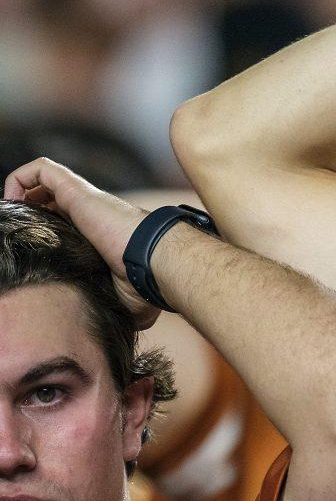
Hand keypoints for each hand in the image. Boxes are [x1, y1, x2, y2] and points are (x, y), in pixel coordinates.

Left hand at [4, 158, 158, 328]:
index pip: (66, 224)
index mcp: (98, 235)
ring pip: (43, 180)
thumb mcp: (124, 301)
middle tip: (14, 234)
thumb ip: (114, 307)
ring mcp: (83, 198)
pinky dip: (20, 179)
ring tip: (9, 213)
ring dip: (20, 193)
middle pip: (51, 200)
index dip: (44, 231)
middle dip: (27, 212)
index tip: (28, 250)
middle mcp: (90, 213)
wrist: (155, 262)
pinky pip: (41, 170)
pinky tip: (11, 201)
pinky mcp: (76, 190)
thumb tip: (114, 330)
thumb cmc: (145, 283)